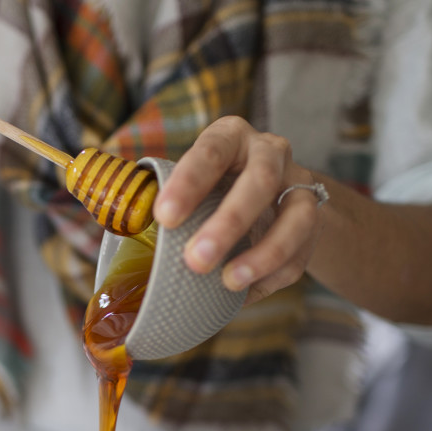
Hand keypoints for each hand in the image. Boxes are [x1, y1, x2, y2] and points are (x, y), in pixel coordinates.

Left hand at [152, 116, 324, 304]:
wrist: (271, 192)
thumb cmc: (212, 187)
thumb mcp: (188, 180)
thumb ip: (156, 195)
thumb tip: (118, 220)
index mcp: (229, 137)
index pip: (211, 150)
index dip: (188, 182)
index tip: (164, 217)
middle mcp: (270, 153)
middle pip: (259, 181)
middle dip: (228, 223)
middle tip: (195, 259)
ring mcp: (298, 186)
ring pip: (295, 218)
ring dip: (262, 254)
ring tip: (228, 282)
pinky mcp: (313, 223)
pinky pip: (300, 254)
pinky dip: (272, 277)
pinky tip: (243, 293)